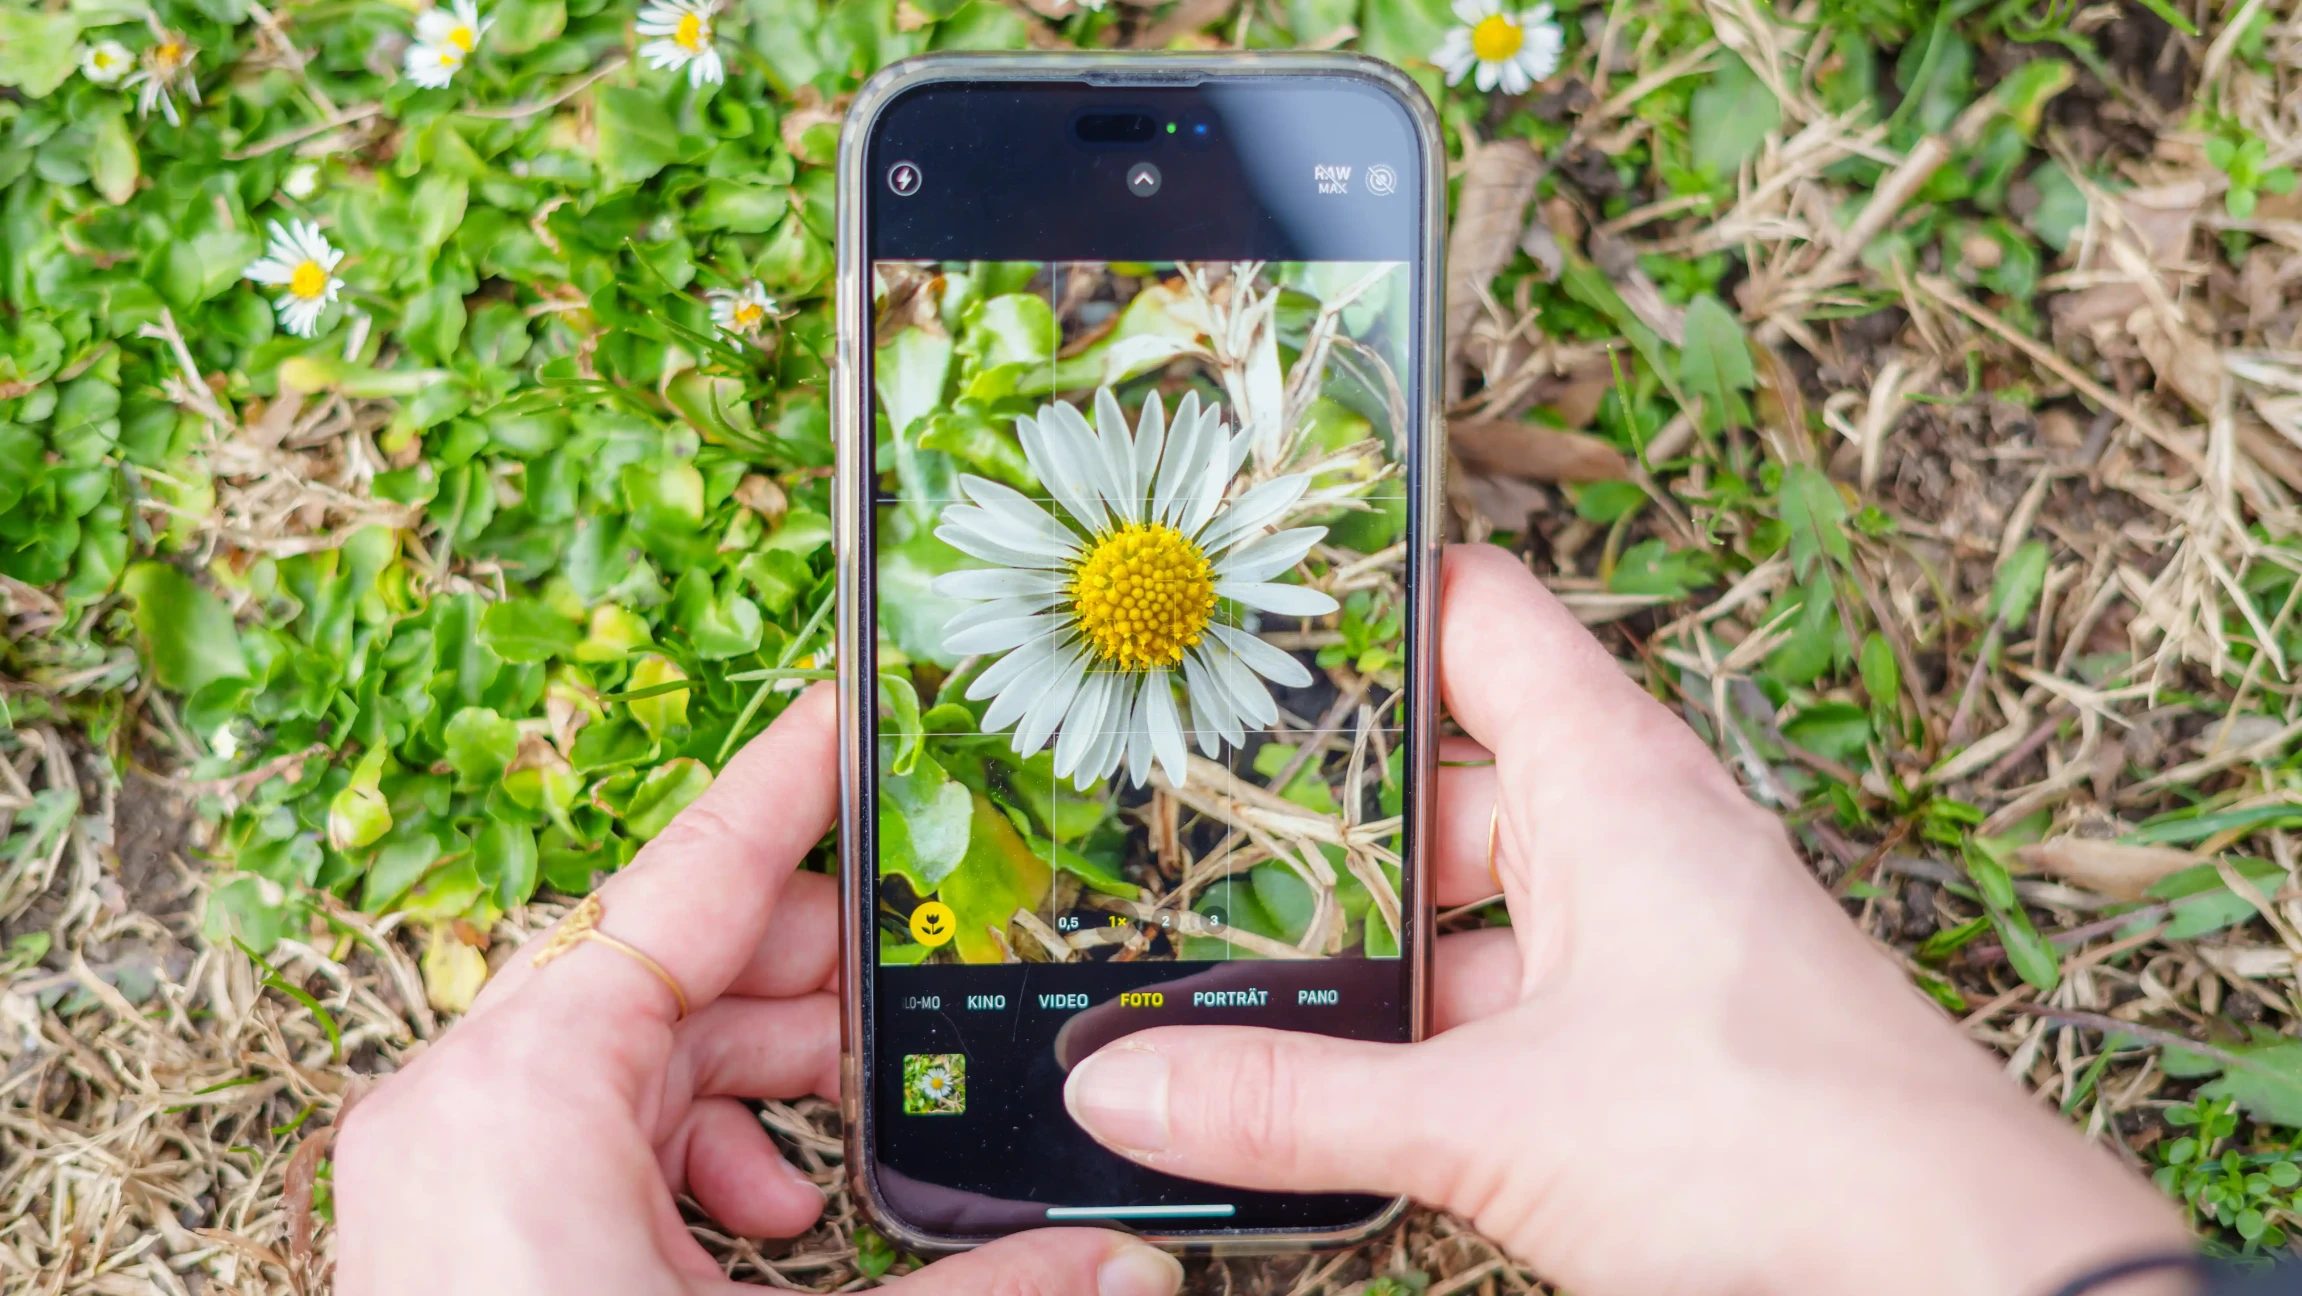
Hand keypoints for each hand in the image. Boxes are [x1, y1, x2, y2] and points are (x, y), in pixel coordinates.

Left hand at [335, 686, 1182, 1295]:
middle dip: (813, 976)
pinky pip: (593, 1134)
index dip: (788, 791)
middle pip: (668, 970)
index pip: (685, 885)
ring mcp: (448, 1171)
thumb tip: (1124, 1264)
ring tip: (861, 1126)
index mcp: (521, 1095)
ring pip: (636, 1055)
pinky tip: (774, 1220)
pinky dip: (697, 1148)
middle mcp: (460, 1107)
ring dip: (763, 1078)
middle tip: (927, 972)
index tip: (857, 712)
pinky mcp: (461, 1229)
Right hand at [1063, 545, 2185, 1295]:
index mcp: (1609, 779)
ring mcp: (1650, 944)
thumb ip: (1298, 1101)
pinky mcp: (1660, 1046)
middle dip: (1326, 816)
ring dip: (1378, 951)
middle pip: (1446, 780)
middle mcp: (1634, 837)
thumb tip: (1124, 1086)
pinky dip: (1433, 1035)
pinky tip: (1347, 1086)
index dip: (1367, 589)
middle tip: (1180, 823)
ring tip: (1232, 975)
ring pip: (1476, 908)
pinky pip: (1515, 1003)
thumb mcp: (1491, 1120)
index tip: (1245, 592)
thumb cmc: (1780, 1144)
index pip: (1475, 614)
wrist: (1966, 1282)